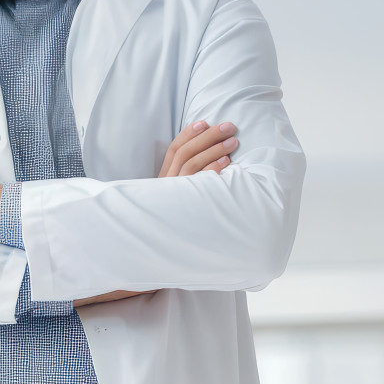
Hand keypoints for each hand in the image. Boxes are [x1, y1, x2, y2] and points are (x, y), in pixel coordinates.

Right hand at [76, 121, 238, 303]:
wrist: (150, 261)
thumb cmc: (169, 229)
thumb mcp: (172, 203)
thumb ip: (183, 186)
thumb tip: (207, 167)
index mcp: (161, 181)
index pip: (173, 149)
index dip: (189, 134)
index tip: (205, 121)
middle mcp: (164, 187)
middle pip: (186, 153)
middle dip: (208, 137)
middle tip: (230, 127)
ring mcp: (171, 199)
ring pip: (191, 166)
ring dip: (214, 150)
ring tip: (233, 142)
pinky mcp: (181, 210)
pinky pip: (196, 187)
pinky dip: (212, 172)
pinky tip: (226, 165)